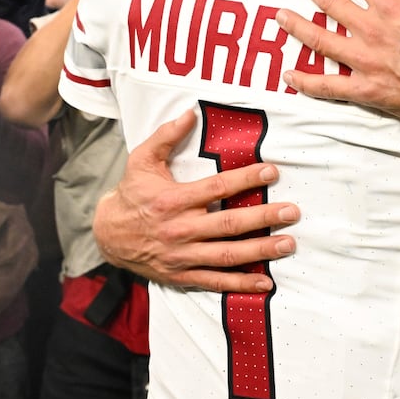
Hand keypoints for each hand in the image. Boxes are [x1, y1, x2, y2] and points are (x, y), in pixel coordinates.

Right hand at [93, 108, 300, 290]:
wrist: (107, 235)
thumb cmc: (132, 194)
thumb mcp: (141, 160)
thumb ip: (165, 136)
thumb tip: (190, 113)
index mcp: (173, 200)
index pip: (216, 188)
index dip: (246, 179)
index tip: (272, 171)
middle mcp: (180, 229)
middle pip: (228, 225)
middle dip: (263, 218)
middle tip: (291, 212)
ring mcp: (183, 256)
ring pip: (227, 255)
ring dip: (260, 251)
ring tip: (287, 244)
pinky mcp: (183, 275)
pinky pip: (215, 282)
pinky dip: (241, 285)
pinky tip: (265, 283)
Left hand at [277, 0, 399, 130]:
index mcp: (394, 5)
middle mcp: (373, 31)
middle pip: (332, 4)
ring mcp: (367, 62)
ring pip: (320, 41)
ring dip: (298, 27)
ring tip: (282, 17)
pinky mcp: (368, 90)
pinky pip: (329, 86)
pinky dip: (306, 82)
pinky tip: (290, 76)